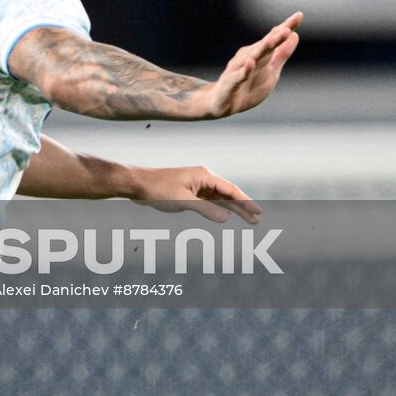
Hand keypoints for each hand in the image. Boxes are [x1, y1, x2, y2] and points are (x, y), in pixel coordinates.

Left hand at [131, 165, 260, 224]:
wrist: (138, 185)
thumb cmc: (158, 190)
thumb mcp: (182, 201)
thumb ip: (205, 210)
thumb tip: (227, 218)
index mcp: (203, 176)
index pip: (230, 189)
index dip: (245, 201)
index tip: (258, 211)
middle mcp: (203, 178)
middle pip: (228, 193)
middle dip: (243, 207)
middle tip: (257, 220)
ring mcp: (197, 185)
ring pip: (220, 198)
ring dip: (233, 208)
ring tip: (248, 220)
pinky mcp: (190, 191)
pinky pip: (210, 201)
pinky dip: (220, 208)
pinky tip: (228, 214)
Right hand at [198, 12, 301, 118]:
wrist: (222, 103)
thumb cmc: (248, 86)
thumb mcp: (271, 72)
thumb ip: (281, 54)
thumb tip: (294, 34)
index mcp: (260, 55)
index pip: (274, 38)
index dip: (286, 28)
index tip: (299, 15)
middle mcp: (249, 57)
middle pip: (264, 46)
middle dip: (275, 37)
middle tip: (287, 29)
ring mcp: (238, 69)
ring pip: (252, 57)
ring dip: (262, 48)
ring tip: (273, 40)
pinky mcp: (230, 83)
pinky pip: (238, 76)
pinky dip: (244, 70)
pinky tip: (250, 63)